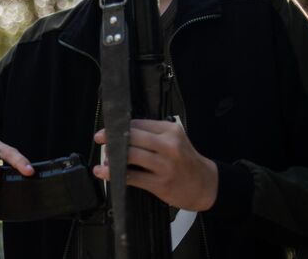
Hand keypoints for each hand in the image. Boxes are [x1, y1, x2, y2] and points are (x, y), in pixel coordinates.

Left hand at [93, 119, 217, 210]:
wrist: (206, 184)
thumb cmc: (186, 161)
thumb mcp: (175, 139)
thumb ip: (152, 133)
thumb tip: (122, 132)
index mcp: (170, 131)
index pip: (138, 124)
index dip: (118, 126)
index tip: (106, 130)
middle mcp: (169, 146)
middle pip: (132, 137)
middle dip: (112, 138)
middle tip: (101, 139)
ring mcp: (165, 165)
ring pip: (130, 155)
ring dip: (112, 157)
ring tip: (105, 159)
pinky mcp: (161, 183)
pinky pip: (132, 177)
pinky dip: (115, 174)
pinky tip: (105, 172)